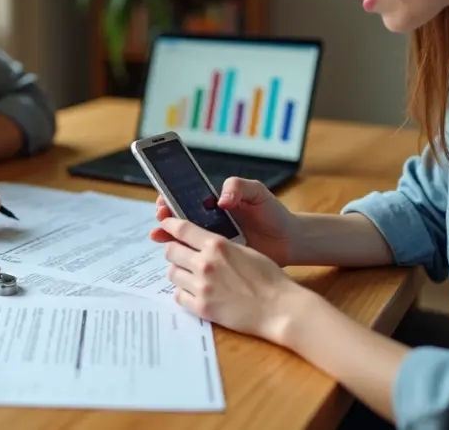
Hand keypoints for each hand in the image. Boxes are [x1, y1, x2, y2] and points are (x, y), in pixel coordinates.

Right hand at [151, 177, 294, 266]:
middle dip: (164, 218)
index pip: (184, 199)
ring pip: (183, 241)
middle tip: (161, 218)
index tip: (164, 201)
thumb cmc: (273, 214)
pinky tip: (175, 257)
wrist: (289, 241)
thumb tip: (221, 199)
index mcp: (213, 204)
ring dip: (167, 238)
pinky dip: (183, 259)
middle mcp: (208, 223)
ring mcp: (212, 243)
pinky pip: (197, 260)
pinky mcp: (218, 261)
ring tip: (159, 236)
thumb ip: (238, 187)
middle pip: (178, 221)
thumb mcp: (257, 193)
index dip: (170, 199)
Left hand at [159, 217, 305, 342]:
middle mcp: (205, 263)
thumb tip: (202, 244)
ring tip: (191, 276)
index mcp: (217, 245)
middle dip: (175, 251)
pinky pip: (178, 296)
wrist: (279, 308)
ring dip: (180, 272)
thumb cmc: (269, 278)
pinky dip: (184, 293)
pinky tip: (196, 292)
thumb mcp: (245, 250)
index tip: (165, 224)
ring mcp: (201, 287)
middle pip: (171, 251)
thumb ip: (221, 246)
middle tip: (182, 256)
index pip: (182, 229)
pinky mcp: (201, 308)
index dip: (169, 224)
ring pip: (172, 273)